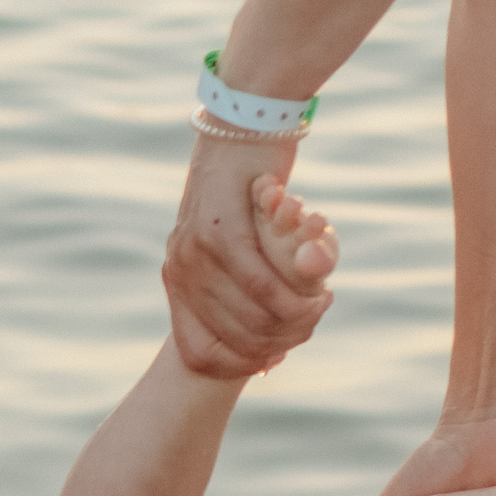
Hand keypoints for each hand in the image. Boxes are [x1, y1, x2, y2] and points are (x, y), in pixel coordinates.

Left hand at [163, 136, 327, 378]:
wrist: (241, 128)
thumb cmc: (245, 193)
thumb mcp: (230, 244)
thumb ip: (237, 289)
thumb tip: (263, 353)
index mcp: (177, 281)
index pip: (195, 353)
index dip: (236, 366)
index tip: (272, 360)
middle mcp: (179, 271)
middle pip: (230, 339)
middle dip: (275, 344)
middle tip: (307, 331)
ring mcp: (195, 253)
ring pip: (248, 315)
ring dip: (290, 322)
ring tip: (318, 311)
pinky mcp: (221, 232)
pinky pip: (260, 284)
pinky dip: (291, 298)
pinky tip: (316, 296)